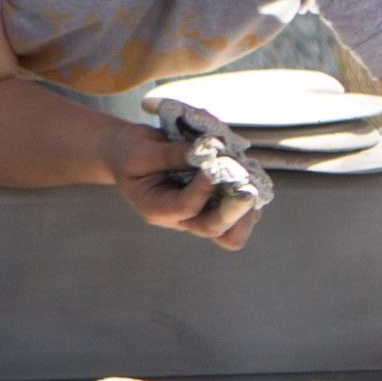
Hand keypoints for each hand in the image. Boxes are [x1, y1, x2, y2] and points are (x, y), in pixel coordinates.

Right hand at [111, 125, 258, 248]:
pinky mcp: (216, 207)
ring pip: (233, 231)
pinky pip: (242, 215)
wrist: (131, 156)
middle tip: (248, 188)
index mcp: (157, 209)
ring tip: (250, 180)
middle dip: (235, 210)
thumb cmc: (132, 152)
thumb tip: (207, 150)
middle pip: (215, 229)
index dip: (204, 187)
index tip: (216, 163)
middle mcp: (182, 219)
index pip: (186, 206)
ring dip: (246, 208)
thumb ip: (172, 153)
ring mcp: (201, 216)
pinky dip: (250, 198)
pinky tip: (248, 174)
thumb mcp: (141, 149)